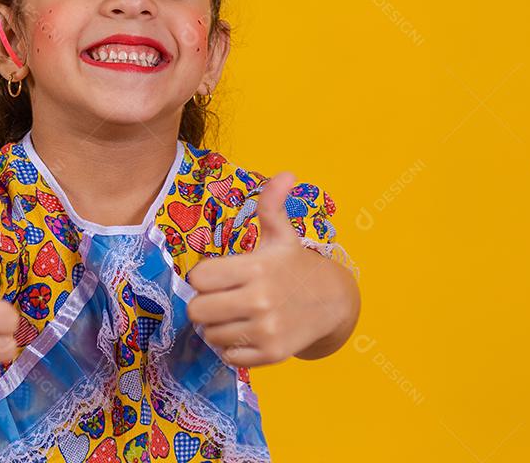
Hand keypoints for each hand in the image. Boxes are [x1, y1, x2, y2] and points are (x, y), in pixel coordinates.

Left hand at [186, 172, 355, 366]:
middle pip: (198, 310)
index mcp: (256, 268)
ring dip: (216, 326)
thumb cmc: (295, 266)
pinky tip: (244, 333)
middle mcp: (259, 300)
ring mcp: (265, 330)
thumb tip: (286, 174)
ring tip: (234, 315)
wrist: (332, 303)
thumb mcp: (282, 235)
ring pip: (210, 334)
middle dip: (204, 304)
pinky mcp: (271, 354)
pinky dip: (230, 347)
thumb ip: (272, 204)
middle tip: (219, 299)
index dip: (203, 277)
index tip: (217, 276)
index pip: (200, 278)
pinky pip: (228, 356)